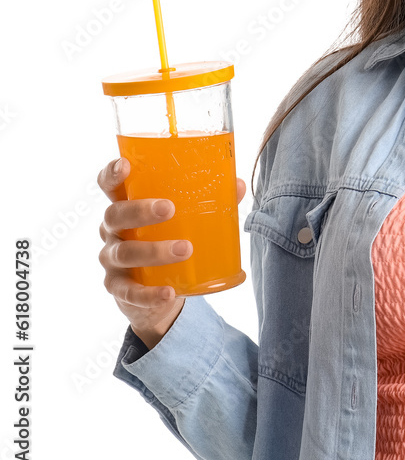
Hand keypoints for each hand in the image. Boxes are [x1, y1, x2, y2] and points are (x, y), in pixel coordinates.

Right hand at [98, 157, 247, 348]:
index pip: (110, 186)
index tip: (125, 165)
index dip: (112, 174)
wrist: (158, 294)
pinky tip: (168, 292)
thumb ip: (209, 202)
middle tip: (169, 209)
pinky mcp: (118, 288)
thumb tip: (239, 185)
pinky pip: (130, 292)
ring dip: (154, 251)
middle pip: (115, 215)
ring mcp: (112, 260)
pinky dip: (149, 293)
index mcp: (127, 206)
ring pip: (124, 253)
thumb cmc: (169, 241)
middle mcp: (113, 231)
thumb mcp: (186, 221)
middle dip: (140, 210)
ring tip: (186, 249)